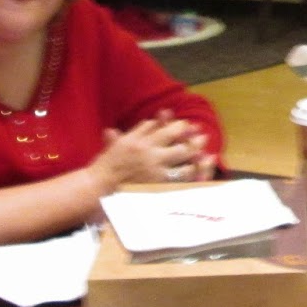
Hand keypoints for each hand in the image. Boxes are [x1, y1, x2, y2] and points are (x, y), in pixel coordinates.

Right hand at [97, 111, 212, 186]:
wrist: (99, 186)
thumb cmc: (108, 164)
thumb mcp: (121, 142)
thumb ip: (140, 130)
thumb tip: (156, 119)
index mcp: (141, 142)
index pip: (167, 130)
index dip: (181, 127)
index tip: (190, 126)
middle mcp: (150, 155)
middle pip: (179, 145)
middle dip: (194, 141)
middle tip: (203, 137)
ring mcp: (155, 172)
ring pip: (182, 163)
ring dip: (196, 158)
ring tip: (207, 156)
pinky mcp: (157, 187)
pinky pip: (179, 181)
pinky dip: (191, 177)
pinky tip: (199, 174)